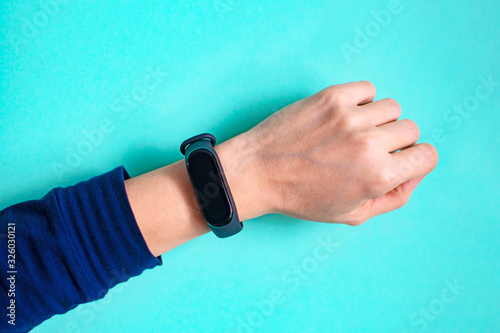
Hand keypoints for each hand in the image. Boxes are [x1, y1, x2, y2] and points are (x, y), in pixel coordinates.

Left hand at [217, 81, 437, 224]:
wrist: (257, 172)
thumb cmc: (300, 197)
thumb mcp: (351, 214)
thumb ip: (392, 198)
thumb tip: (414, 174)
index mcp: (377, 176)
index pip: (428, 156)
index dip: (415, 161)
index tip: (397, 162)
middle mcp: (368, 143)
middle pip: (410, 130)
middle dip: (394, 143)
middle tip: (366, 152)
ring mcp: (349, 116)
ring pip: (391, 108)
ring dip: (378, 121)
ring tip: (352, 134)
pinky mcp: (331, 97)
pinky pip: (368, 89)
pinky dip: (361, 101)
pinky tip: (343, 117)